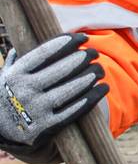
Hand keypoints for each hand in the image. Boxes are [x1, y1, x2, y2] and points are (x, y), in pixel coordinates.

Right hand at [0, 33, 107, 151]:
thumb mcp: (6, 75)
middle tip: (94, 53)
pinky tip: (102, 89)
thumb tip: (30, 33)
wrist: (0, 130)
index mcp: (16, 75)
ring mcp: (36, 110)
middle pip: (61, 70)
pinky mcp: (47, 127)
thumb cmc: (9, 94)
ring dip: (89, 77)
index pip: (45, 53)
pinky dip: (91, 99)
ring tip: (99, 70)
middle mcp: (24, 91)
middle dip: (82, 58)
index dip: (67, 43)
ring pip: (69, 90)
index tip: (83, 37)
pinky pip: (73, 111)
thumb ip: (19, 56)